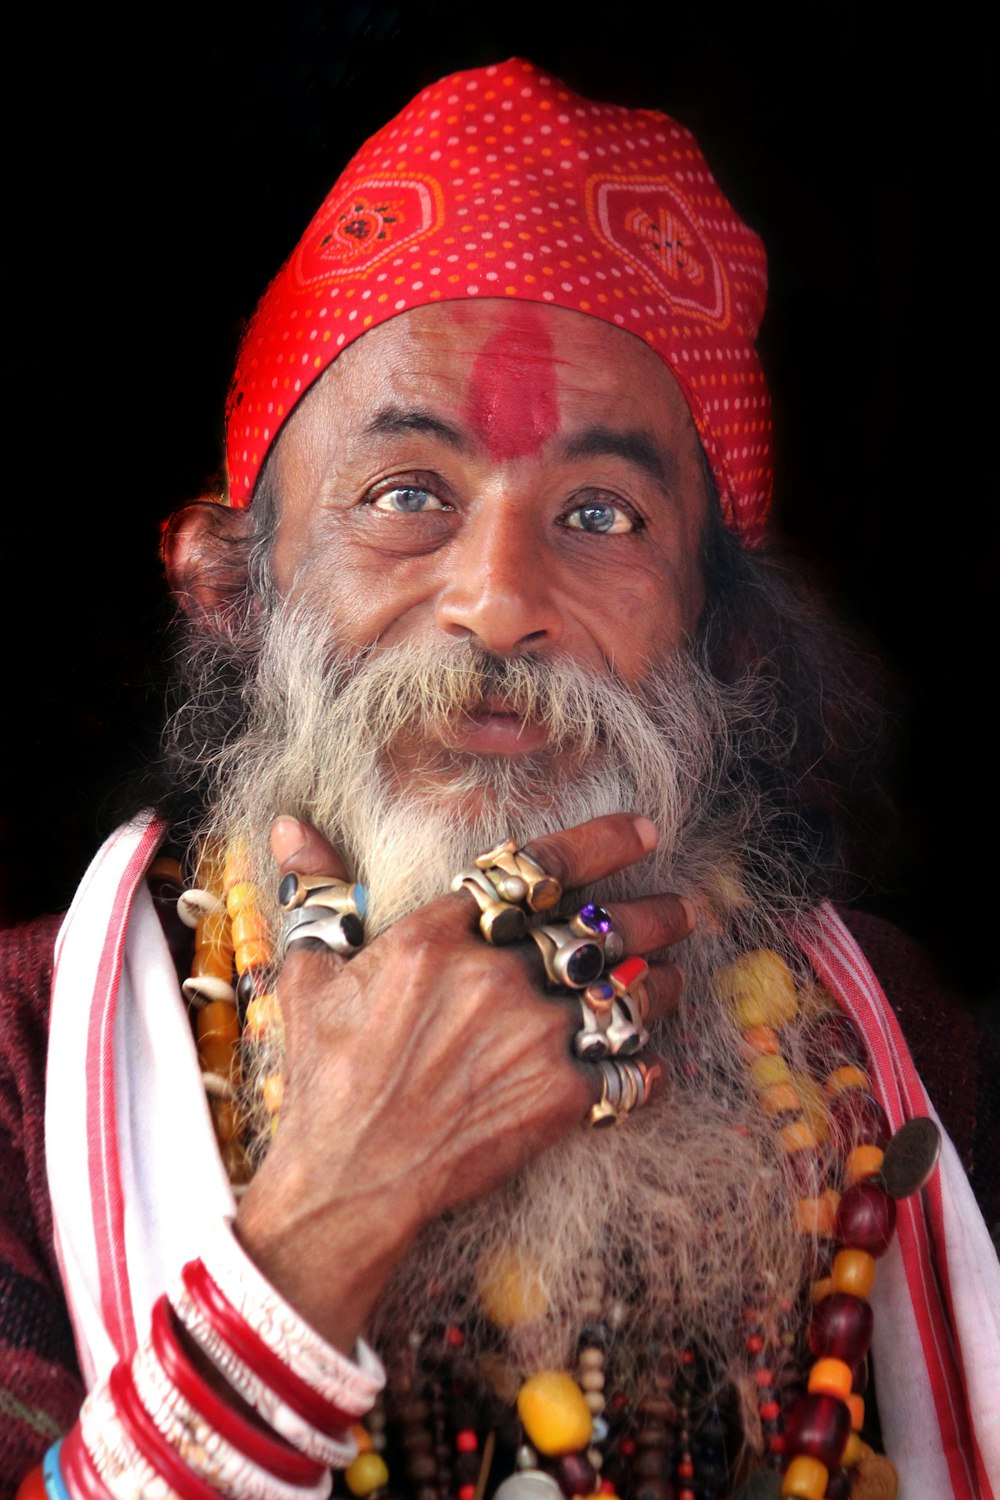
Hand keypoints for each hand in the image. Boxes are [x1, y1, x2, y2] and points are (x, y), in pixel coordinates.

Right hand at [235, 811, 693, 1350]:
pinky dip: (650, 1065)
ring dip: (662, 982)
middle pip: (607, 925)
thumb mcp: (310, 975)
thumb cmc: (324, 1075)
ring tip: (671, 976)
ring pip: (633, 993)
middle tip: (686, 907)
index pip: (542, 866)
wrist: (348, 1180)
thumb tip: (291, 824)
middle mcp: (500, 976)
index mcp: (442, 934)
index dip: (605, 842)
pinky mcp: (560, 1101)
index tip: (645, 832)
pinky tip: (652, 1060)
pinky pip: (634, 1072)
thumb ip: (320, 892)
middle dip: (659, 911)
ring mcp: (536, 1039)